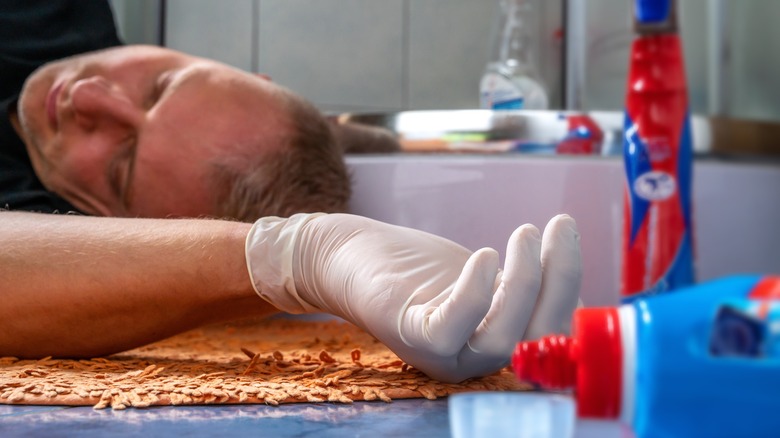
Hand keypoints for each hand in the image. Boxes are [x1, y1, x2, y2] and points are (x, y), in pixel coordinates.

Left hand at [245, 213, 580, 382]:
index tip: (575, 251)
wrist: (350, 254)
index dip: (576, 304)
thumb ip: (518, 289)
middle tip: (560, 227)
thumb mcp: (479, 278)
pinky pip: (452, 325)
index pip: (548, 343)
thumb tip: (571, 281)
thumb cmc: (417, 268)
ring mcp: (438, 353)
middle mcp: (468, 362)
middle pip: (535, 340)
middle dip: (560, 282)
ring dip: (526, 282)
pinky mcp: (408, 332)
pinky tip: (487, 255)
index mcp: (489, 350)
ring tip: (529, 231)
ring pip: (502, 337)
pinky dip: (476, 291)